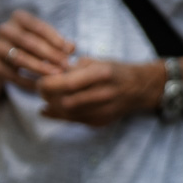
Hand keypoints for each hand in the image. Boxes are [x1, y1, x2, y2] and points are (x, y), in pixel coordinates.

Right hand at [0, 10, 73, 88]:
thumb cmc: (27, 47)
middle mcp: (4, 29)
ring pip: (18, 58)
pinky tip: (39, 87)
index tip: (69, 51)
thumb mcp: (42, 41)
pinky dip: (25, 81)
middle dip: (49, 55)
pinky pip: (9, 74)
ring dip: (39, 68)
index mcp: (19, 18)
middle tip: (65, 66)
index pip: (38, 26)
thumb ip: (58, 43)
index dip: (55, 39)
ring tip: (55, 77)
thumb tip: (71, 47)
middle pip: (29, 42)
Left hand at [37, 57, 165, 126]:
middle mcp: (104, 94)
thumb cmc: (115, 71)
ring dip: (53, 106)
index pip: (67, 84)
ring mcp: (104, 111)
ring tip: (48, 98)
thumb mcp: (96, 62)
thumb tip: (49, 72)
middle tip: (43, 90)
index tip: (42, 81)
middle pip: (65, 101)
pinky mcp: (101, 121)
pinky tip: (50, 109)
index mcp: (102, 74)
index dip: (49, 84)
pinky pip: (75, 121)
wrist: (140, 88)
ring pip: (68, 114)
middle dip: (48, 96)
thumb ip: (73, 68)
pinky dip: (60, 115)